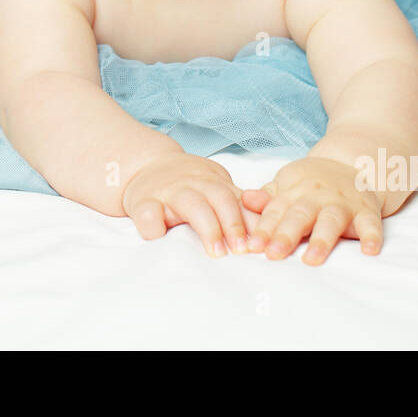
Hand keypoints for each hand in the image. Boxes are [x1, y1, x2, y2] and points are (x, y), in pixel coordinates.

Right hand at [122, 153, 262, 257]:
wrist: (147, 164)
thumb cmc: (190, 186)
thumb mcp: (218, 191)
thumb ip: (243, 209)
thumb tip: (274, 232)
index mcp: (216, 184)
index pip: (240, 200)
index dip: (253, 221)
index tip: (264, 244)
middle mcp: (195, 185)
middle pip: (220, 198)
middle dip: (234, 224)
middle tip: (243, 250)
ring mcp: (169, 193)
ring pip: (191, 204)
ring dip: (207, 227)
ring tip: (216, 252)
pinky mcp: (143, 201)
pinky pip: (148, 212)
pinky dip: (154, 225)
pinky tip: (161, 237)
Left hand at [241, 156, 383, 263]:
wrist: (351, 164)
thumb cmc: (311, 182)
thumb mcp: (286, 183)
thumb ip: (267, 197)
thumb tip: (245, 199)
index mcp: (294, 192)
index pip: (276, 211)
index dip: (264, 229)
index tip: (253, 247)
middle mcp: (317, 197)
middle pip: (300, 215)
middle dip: (286, 235)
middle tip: (273, 254)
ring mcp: (342, 204)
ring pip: (331, 221)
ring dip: (321, 240)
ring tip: (311, 260)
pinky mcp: (366, 211)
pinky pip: (371, 224)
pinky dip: (372, 236)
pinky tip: (369, 251)